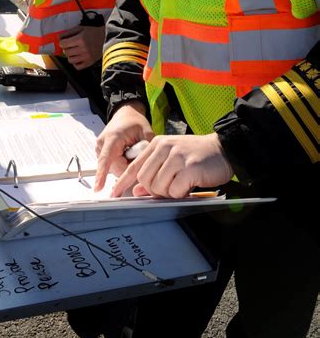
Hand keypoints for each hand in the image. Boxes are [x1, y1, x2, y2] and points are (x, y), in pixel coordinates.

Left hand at [59, 25, 104, 69]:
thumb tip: (59, 38)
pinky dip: (76, 63)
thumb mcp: (81, 28)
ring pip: (70, 60)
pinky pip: (77, 67)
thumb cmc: (93, 32)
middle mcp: (83, 49)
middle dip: (66, 48)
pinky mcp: (90, 62)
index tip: (64, 42)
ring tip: (74, 51)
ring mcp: (87, 57)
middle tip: (70, 46)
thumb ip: (69, 33)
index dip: (62, 42)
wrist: (107, 38)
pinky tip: (78, 57)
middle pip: (66, 52)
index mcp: (80, 39)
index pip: (63, 44)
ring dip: (70, 55)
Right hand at [94, 101, 153, 190]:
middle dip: (129, 165)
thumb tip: (147, 165)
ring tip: (131, 150)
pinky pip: (113, 166)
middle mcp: (102, 144)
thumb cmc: (135, 122)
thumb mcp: (146, 132)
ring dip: (125, 164)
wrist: (125, 115)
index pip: (106, 159)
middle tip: (137, 152)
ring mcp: (100, 149)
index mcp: (113, 137)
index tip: (98, 187)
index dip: (102, 174)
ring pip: (114, 169)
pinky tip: (126, 153)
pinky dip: (122, 163)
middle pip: (115, 168)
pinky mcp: (101, 153)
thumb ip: (147, 149)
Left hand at [111, 133, 233, 198]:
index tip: (114, 193)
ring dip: (168, 193)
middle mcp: (165, 148)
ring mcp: (177, 157)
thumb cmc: (197, 155)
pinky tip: (188, 186)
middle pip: (145, 179)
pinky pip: (175, 191)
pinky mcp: (190, 168)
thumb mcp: (172, 158)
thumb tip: (137, 190)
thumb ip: (154, 172)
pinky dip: (180, 194)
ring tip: (180, 186)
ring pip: (159, 186)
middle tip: (168, 189)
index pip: (135, 166)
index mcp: (157, 144)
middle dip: (154, 190)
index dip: (123, 182)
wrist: (223, 149)